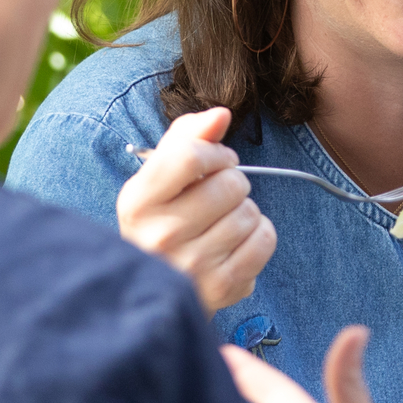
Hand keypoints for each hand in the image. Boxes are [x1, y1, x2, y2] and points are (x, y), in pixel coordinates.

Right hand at [118, 107, 276, 311]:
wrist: (155, 288)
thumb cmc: (161, 222)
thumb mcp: (159, 177)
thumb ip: (187, 137)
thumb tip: (220, 114)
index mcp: (139, 201)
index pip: (191, 156)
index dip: (216, 152)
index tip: (218, 161)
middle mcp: (161, 235)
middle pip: (229, 184)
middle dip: (234, 183)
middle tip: (219, 196)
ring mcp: (191, 265)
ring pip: (250, 213)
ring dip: (245, 211)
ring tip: (223, 222)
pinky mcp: (220, 287)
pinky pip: (264, 241)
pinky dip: (260, 235)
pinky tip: (238, 242)